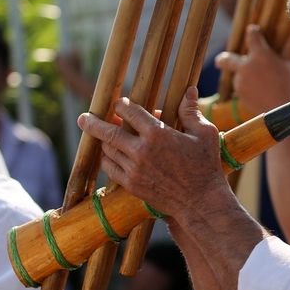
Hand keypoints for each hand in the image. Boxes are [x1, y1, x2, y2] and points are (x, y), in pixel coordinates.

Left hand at [78, 86, 228, 216]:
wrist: (200, 200)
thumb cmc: (206, 164)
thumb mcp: (204, 133)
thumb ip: (191, 111)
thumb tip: (189, 89)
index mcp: (158, 134)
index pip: (131, 112)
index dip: (122, 105)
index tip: (119, 102)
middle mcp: (141, 150)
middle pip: (109, 132)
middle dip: (94, 123)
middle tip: (83, 117)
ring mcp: (134, 169)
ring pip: (108, 150)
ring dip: (101, 140)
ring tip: (97, 135)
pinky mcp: (132, 184)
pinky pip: (110, 169)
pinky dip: (106, 159)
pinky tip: (107, 155)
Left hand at [215, 25, 289, 113]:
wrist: (281, 110)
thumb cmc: (289, 84)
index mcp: (260, 54)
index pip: (253, 36)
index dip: (253, 32)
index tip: (253, 31)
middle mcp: (246, 66)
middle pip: (227, 59)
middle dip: (223, 59)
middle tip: (220, 61)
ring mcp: (240, 80)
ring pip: (237, 75)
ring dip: (243, 76)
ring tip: (259, 84)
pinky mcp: (239, 93)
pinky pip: (240, 88)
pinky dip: (247, 88)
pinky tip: (259, 93)